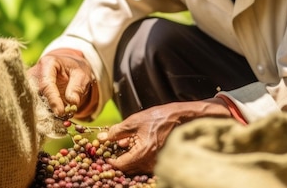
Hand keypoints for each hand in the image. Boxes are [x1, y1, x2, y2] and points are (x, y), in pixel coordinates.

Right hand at [27, 48, 98, 118]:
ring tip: (60, 123)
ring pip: (32, 103)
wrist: (70, 68)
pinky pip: (33, 108)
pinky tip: (53, 124)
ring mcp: (29, 84)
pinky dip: (43, 117)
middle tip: (61, 121)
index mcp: (47, 64)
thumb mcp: (83, 74)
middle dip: (47, 110)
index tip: (61, 112)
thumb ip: (77, 87)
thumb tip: (72, 102)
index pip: (46, 84)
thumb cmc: (76, 69)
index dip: (53, 100)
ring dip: (44, 115)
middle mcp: (34, 73)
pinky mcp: (29, 94)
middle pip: (35, 95)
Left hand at [98, 98, 231, 174]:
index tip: (104, 153)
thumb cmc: (160, 118)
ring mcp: (156, 163)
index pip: (119, 165)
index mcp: (142, 153)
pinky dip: (138, 157)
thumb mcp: (135, 121)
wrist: (183, 118)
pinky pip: (144, 163)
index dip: (109, 160)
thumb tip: (103, 138)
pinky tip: (135, 145)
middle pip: (127, 169)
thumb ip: (117, 131)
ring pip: (136, 167)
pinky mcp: (160, 160)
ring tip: (124, 144)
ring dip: (128, 158)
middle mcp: (149, 163)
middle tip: (112, 149)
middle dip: (118, 160)